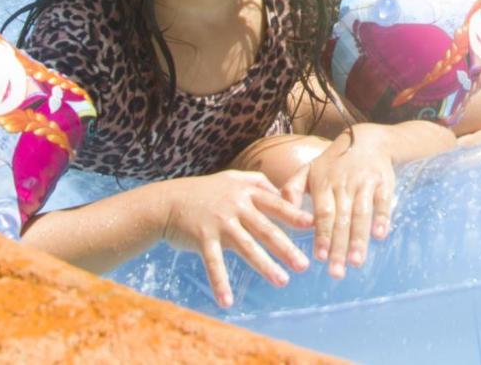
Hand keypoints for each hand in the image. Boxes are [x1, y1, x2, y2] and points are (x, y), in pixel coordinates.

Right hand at [161, 170, 311, 307]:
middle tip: (304, 265)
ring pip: (246, 246)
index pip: (275, 204)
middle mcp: (235, 206)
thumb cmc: (205, 192)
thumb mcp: (232, 180)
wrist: (168, 201)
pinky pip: (214, 263)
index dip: (294, 215)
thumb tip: (285, 194)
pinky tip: (227, 301)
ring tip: (282, 281)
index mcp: (245, 192)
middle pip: (266, 228)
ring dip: (264, 265)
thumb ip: (258, 183)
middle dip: (286, 248)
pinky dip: (220, 282)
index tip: (312, 225)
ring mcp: (219, 222)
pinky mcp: (202, 237)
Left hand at [284, 124, 394, 279]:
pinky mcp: (383, 183)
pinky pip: (382, 202)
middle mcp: (343, 184)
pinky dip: (382, 219)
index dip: (321, 235)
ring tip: (356, 262)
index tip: (319, 257)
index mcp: (323, 183)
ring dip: (359, 239)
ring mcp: (364, 183)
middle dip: (338, 246)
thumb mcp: (309, 170)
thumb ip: (292, 189)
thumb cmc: (334, 162)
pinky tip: (380, 236)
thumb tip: (282, 211)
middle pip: (341, 219)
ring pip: (361, 214)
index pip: (322, 213)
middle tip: (336, 272)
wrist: (368, 140)